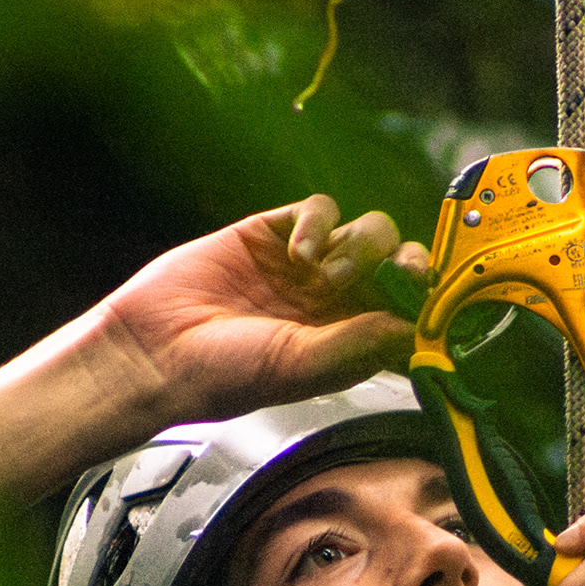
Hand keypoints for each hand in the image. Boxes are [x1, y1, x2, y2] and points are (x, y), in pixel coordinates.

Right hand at [99, 195, 430, 428]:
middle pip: (398, 267)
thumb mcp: (299, 366)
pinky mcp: (273, 233)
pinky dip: (318, 223)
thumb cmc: (223, 375)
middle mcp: (335, 304)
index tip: (430, 301)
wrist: (155, 352)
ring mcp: (306, 266)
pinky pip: (319, 210)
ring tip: (321, 277)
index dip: (427, 303)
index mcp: (350, 342)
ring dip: (360, 247)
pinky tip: (296, 253)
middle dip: (407, 266)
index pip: (409, 314)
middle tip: (398, 276)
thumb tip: (411, 329)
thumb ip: (356, 345)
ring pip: (367, 233)